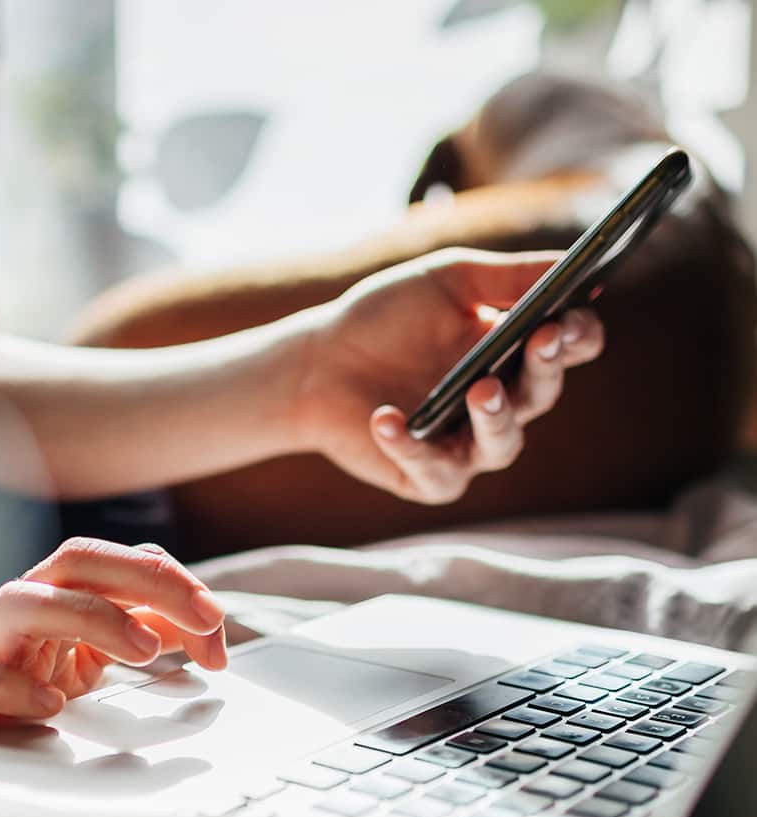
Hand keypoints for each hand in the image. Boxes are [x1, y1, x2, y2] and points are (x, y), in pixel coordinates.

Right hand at [0, 538, 227, 737]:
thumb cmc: (22, 680)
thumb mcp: (90, 654)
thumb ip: (143, 633)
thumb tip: (206, 630)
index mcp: (57, 592)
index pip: (116, 560)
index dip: (172, 582)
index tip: (216, 621)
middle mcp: (20, 605)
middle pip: (78, 561)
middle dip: (147, 581)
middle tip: (205, 619)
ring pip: (21, 602)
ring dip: (90, 617)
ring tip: (145, 651)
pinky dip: (12, 686)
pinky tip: (53, 705)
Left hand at [296, 248, 604, 503]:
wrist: (317, 364)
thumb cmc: (384, 319)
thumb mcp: (446, 283)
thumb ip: (507, 276)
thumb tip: (572, 262)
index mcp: (515, 352)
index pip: (570, 347)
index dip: (576, 334)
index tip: (568, 316)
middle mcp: (500, 403)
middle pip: (542, 393)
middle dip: (545, 367)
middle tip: (542, 339)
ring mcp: (466, 445)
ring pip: (502, 444)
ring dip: (496, 417)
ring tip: (482, 388)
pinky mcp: (426, 477)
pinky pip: (431, 469)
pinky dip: (408, 445)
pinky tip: (387, 418)